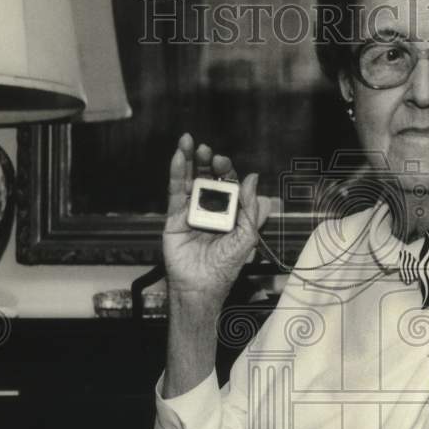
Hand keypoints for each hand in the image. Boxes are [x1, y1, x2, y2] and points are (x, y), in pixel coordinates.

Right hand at [163, 134, 269, 300]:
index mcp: (231, 211)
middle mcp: (211, 208)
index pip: (229, 184)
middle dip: (209, 163)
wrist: (201, 286)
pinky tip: (178, 157)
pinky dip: (176, 174)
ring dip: (190, 160)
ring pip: (190, 180)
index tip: (224, 162)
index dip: (227, 171)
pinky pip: (174, 192)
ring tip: (190, 142)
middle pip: (209, 178)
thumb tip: (253, 178)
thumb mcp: (247, 235)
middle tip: (210, 152)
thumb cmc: (226, 265)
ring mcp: (192, 211)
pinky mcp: (175, 217)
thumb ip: (250, 207)